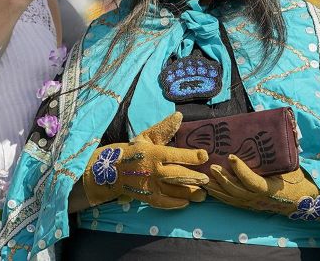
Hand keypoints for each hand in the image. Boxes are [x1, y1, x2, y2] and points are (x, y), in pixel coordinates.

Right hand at [82, 112, 208, 209]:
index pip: (175, 155)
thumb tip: (179, 116)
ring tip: (202, 194)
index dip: (191, 156)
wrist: (113, 169)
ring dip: (190, 193)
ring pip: (174, 191)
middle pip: (177, 175)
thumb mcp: (147, 137)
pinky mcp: (147, 197)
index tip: (204, 155)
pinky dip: (176, 204)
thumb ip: (164, 129)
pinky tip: (186, 202)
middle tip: (206, 179)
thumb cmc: (135, 151)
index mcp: (154, 153)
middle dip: (194, 178)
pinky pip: (164, 203)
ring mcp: (150, 185)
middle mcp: (153, 170)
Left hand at [204, 154, 319, 220]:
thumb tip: (280, 122)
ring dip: (217, 187)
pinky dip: (219, 195)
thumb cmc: (297, 178)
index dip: (241, 171)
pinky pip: (232, 202)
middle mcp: (261, 198)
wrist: (303, 200)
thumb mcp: (292, 163)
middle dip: (223, 178)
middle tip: (211, 165)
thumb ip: (284, 147)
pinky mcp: (250, 206)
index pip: (254, 181)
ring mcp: (254, 203)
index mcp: (272, 187)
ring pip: (232, 198)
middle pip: (237, 191)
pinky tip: (209, 187)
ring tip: (203, 176)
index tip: (231, 157)